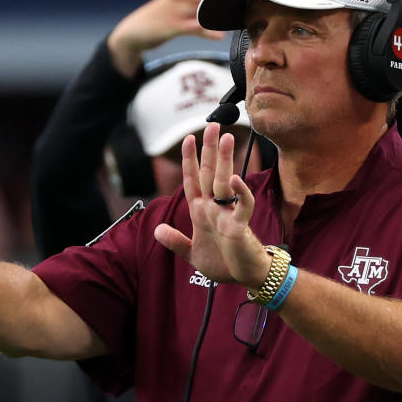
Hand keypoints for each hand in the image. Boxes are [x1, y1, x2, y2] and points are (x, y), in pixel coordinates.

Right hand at [107, 0, 239, 77]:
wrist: (131, 33)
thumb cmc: (154, 22)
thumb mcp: (171, 12)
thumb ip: (186, 9)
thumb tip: (203, 11)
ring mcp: (175, 12)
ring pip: (201, 7)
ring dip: (220, 9)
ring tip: (236, 11)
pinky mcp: (171, 27)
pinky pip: (192, 28)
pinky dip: (207, 31)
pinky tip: (219, 36)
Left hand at [153, 123, 268, 287]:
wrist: (244, 277)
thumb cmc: (223, 263)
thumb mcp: (191, 254)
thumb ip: (175, 242)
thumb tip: (157, 230)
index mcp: (201, 212)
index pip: (192, 180)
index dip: (190, 160)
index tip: (188, 138)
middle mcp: (213, 208)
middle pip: (210, 174)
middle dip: (209, 150)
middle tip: (213, 124)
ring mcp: (227, 215)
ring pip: (224, 183)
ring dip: (225, 161)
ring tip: (227, 138)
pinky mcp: (240, 226)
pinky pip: (243, 206)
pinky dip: (240, 194)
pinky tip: (235, 180)